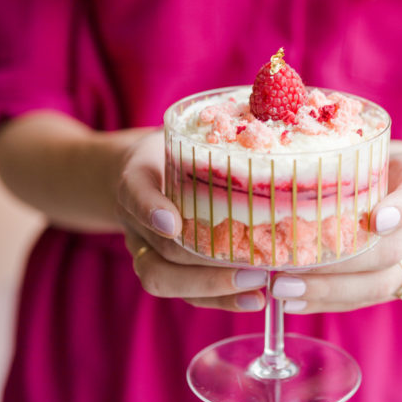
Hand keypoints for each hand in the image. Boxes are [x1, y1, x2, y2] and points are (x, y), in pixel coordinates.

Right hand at [116, 130, 267, 310]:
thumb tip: (267, 103)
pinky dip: (219, 299)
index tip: (172, 222)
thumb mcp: (179, 132)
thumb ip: (209, 128)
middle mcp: (136, 222)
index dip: (151, 209)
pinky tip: (257, 297)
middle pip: (155, 258)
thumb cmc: (170, 148)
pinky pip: (185, 292)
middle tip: (249, 269)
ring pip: (165, 281)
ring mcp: (147, 249)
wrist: (138, 172)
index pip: (135, 193)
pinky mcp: (167, 268)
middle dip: (200, 271)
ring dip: (212, 292)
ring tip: (258, 291)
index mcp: (134, 181)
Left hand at [271, 141, 401, 313]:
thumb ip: (350, 151)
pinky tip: (294, 302)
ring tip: (283, 289)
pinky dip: (328, 303)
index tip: (376, 221)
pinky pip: (367, 300)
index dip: (401, 210)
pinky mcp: (399, 282)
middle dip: (342, 263)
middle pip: (390, 252)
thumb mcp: (381, 148)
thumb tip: (286, 154)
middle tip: (291, 265)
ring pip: (379, 284)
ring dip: (328, 291)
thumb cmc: (390, 165)